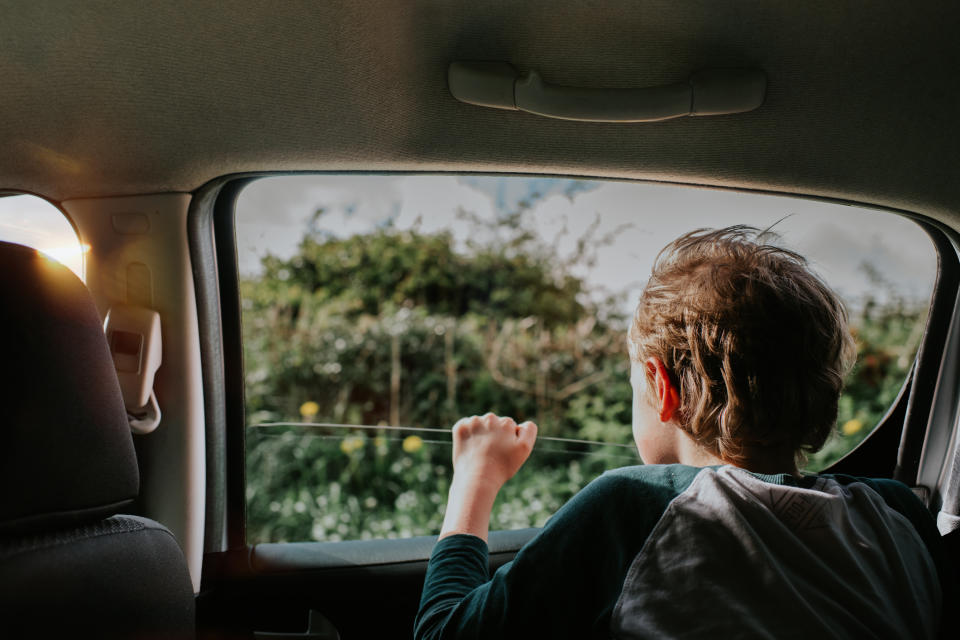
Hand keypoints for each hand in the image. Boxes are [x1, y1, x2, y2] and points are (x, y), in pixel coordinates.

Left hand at [439, 413, 537, 540]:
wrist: (477, 478)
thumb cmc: (502, 466)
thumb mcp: (524, 449)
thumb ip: (529, 430)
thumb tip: (521, 423)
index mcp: (506, 422)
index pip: (510, 426)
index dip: (508, 439)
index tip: (504, 451)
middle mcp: (489, 418)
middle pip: (494, 423)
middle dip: (494, 434)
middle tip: (492, 452)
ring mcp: (473, 422)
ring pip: (480, 424)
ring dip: (480, 433)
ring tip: (480, 451)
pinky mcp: (459, 428)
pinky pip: (465, 426)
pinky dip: (467, 434)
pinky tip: (470, 447)